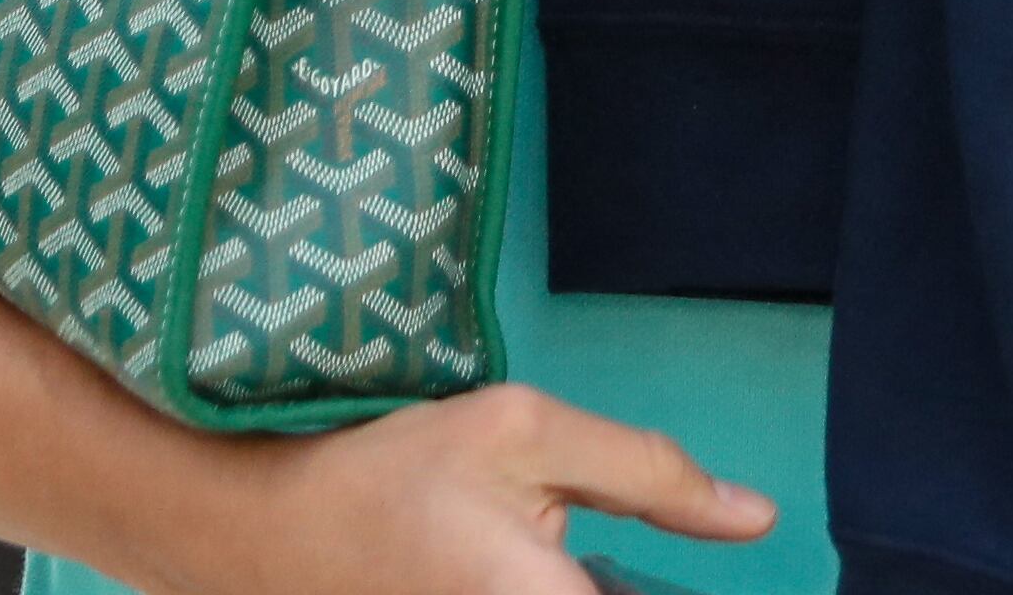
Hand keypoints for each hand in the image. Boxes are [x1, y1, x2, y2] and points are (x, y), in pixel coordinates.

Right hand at [178, 384, 773, 594]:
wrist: (257, 530)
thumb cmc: (388, 472)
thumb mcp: (523, 433)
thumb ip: (650, 474)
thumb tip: (755, 518)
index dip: (679, 578)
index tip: (719, 534)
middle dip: (619, 573)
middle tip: (569, 531)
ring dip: (587, 576)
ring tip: (530, 548)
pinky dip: (552, 583)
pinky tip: (520, 567)